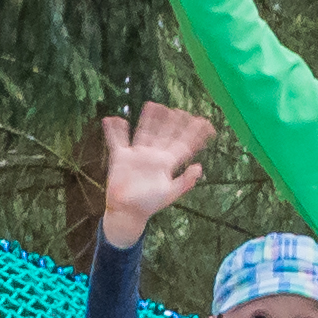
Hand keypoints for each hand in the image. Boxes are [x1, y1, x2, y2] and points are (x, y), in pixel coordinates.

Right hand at [92, 102, 210, 245]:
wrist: (127, 213)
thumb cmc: (149, 206)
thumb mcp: (170, 194)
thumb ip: (185, 181)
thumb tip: (200, 167)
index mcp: (166, 163)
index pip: (183, 143)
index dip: (194, 133)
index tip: (204, 122)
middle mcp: (153, 156)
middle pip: (164, 133)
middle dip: (172, 121)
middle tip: (180, 109)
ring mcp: (137, 155)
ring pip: (144, 131)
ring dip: (148, 119)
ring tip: (153, 104)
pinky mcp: (121, 158)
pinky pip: (117, 141)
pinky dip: (114, 131)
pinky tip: (113, 119)